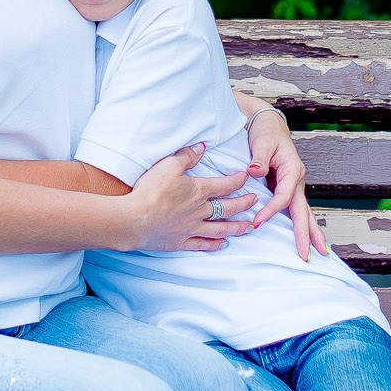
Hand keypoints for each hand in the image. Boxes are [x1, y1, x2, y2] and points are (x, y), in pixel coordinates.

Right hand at [128, 143, 258, 251]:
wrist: (135, 219)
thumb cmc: (151, 191)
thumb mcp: (168, 166)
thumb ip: (187, 156)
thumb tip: (202, 146)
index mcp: (198, 191)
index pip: (225, 185)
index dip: (238, 180)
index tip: (246, 178)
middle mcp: (200, 211)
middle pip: (228, 208)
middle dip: (244, 204)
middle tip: (255, 201)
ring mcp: (192, 228)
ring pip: (221, 228)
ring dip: (237, 227)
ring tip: (249, 227)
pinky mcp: (181, 241)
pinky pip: (203, 244)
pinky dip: (214, 244)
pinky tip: (223, 244)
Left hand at [245, 108, 326, 260]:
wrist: (270, 126)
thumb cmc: (265, 133)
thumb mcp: (261, 142)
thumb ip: (258, 158)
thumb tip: (254, 172)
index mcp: (293, 169)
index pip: (284, 196)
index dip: (271, 210)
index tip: (257, 222)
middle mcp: (298, 179)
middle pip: (303, 210)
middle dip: (306, 234)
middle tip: (306, 254)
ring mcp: (297, 185)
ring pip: (305, 212)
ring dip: (312, 233)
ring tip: (321, 252)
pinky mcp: (291, 189)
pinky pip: (298, 209)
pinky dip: (304, 225)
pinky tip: (308, 238)